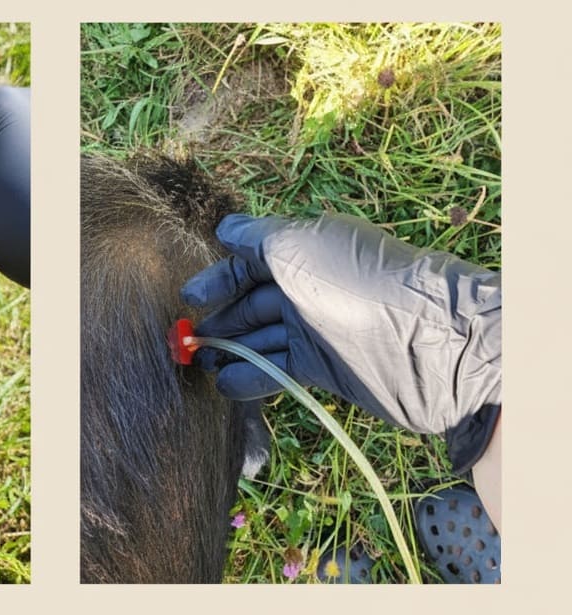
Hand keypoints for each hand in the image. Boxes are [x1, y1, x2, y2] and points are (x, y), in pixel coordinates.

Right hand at [180, 213, 501, 470]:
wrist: (425, 340)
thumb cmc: (354, 282)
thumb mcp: (296, 245)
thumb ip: (254, 237)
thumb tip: (223, 230)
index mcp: (305, 254)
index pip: (251, 263)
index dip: (219, 279)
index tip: (190, 298)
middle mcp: (310, 289)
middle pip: (253, 303)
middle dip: (221, 319)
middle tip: (189, 340)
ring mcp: (318, 330)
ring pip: (262, 339)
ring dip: (231, 351)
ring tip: (202, 365)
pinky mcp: (326, 369)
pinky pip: (278, 371)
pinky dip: (252, 378)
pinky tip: (227, 384)